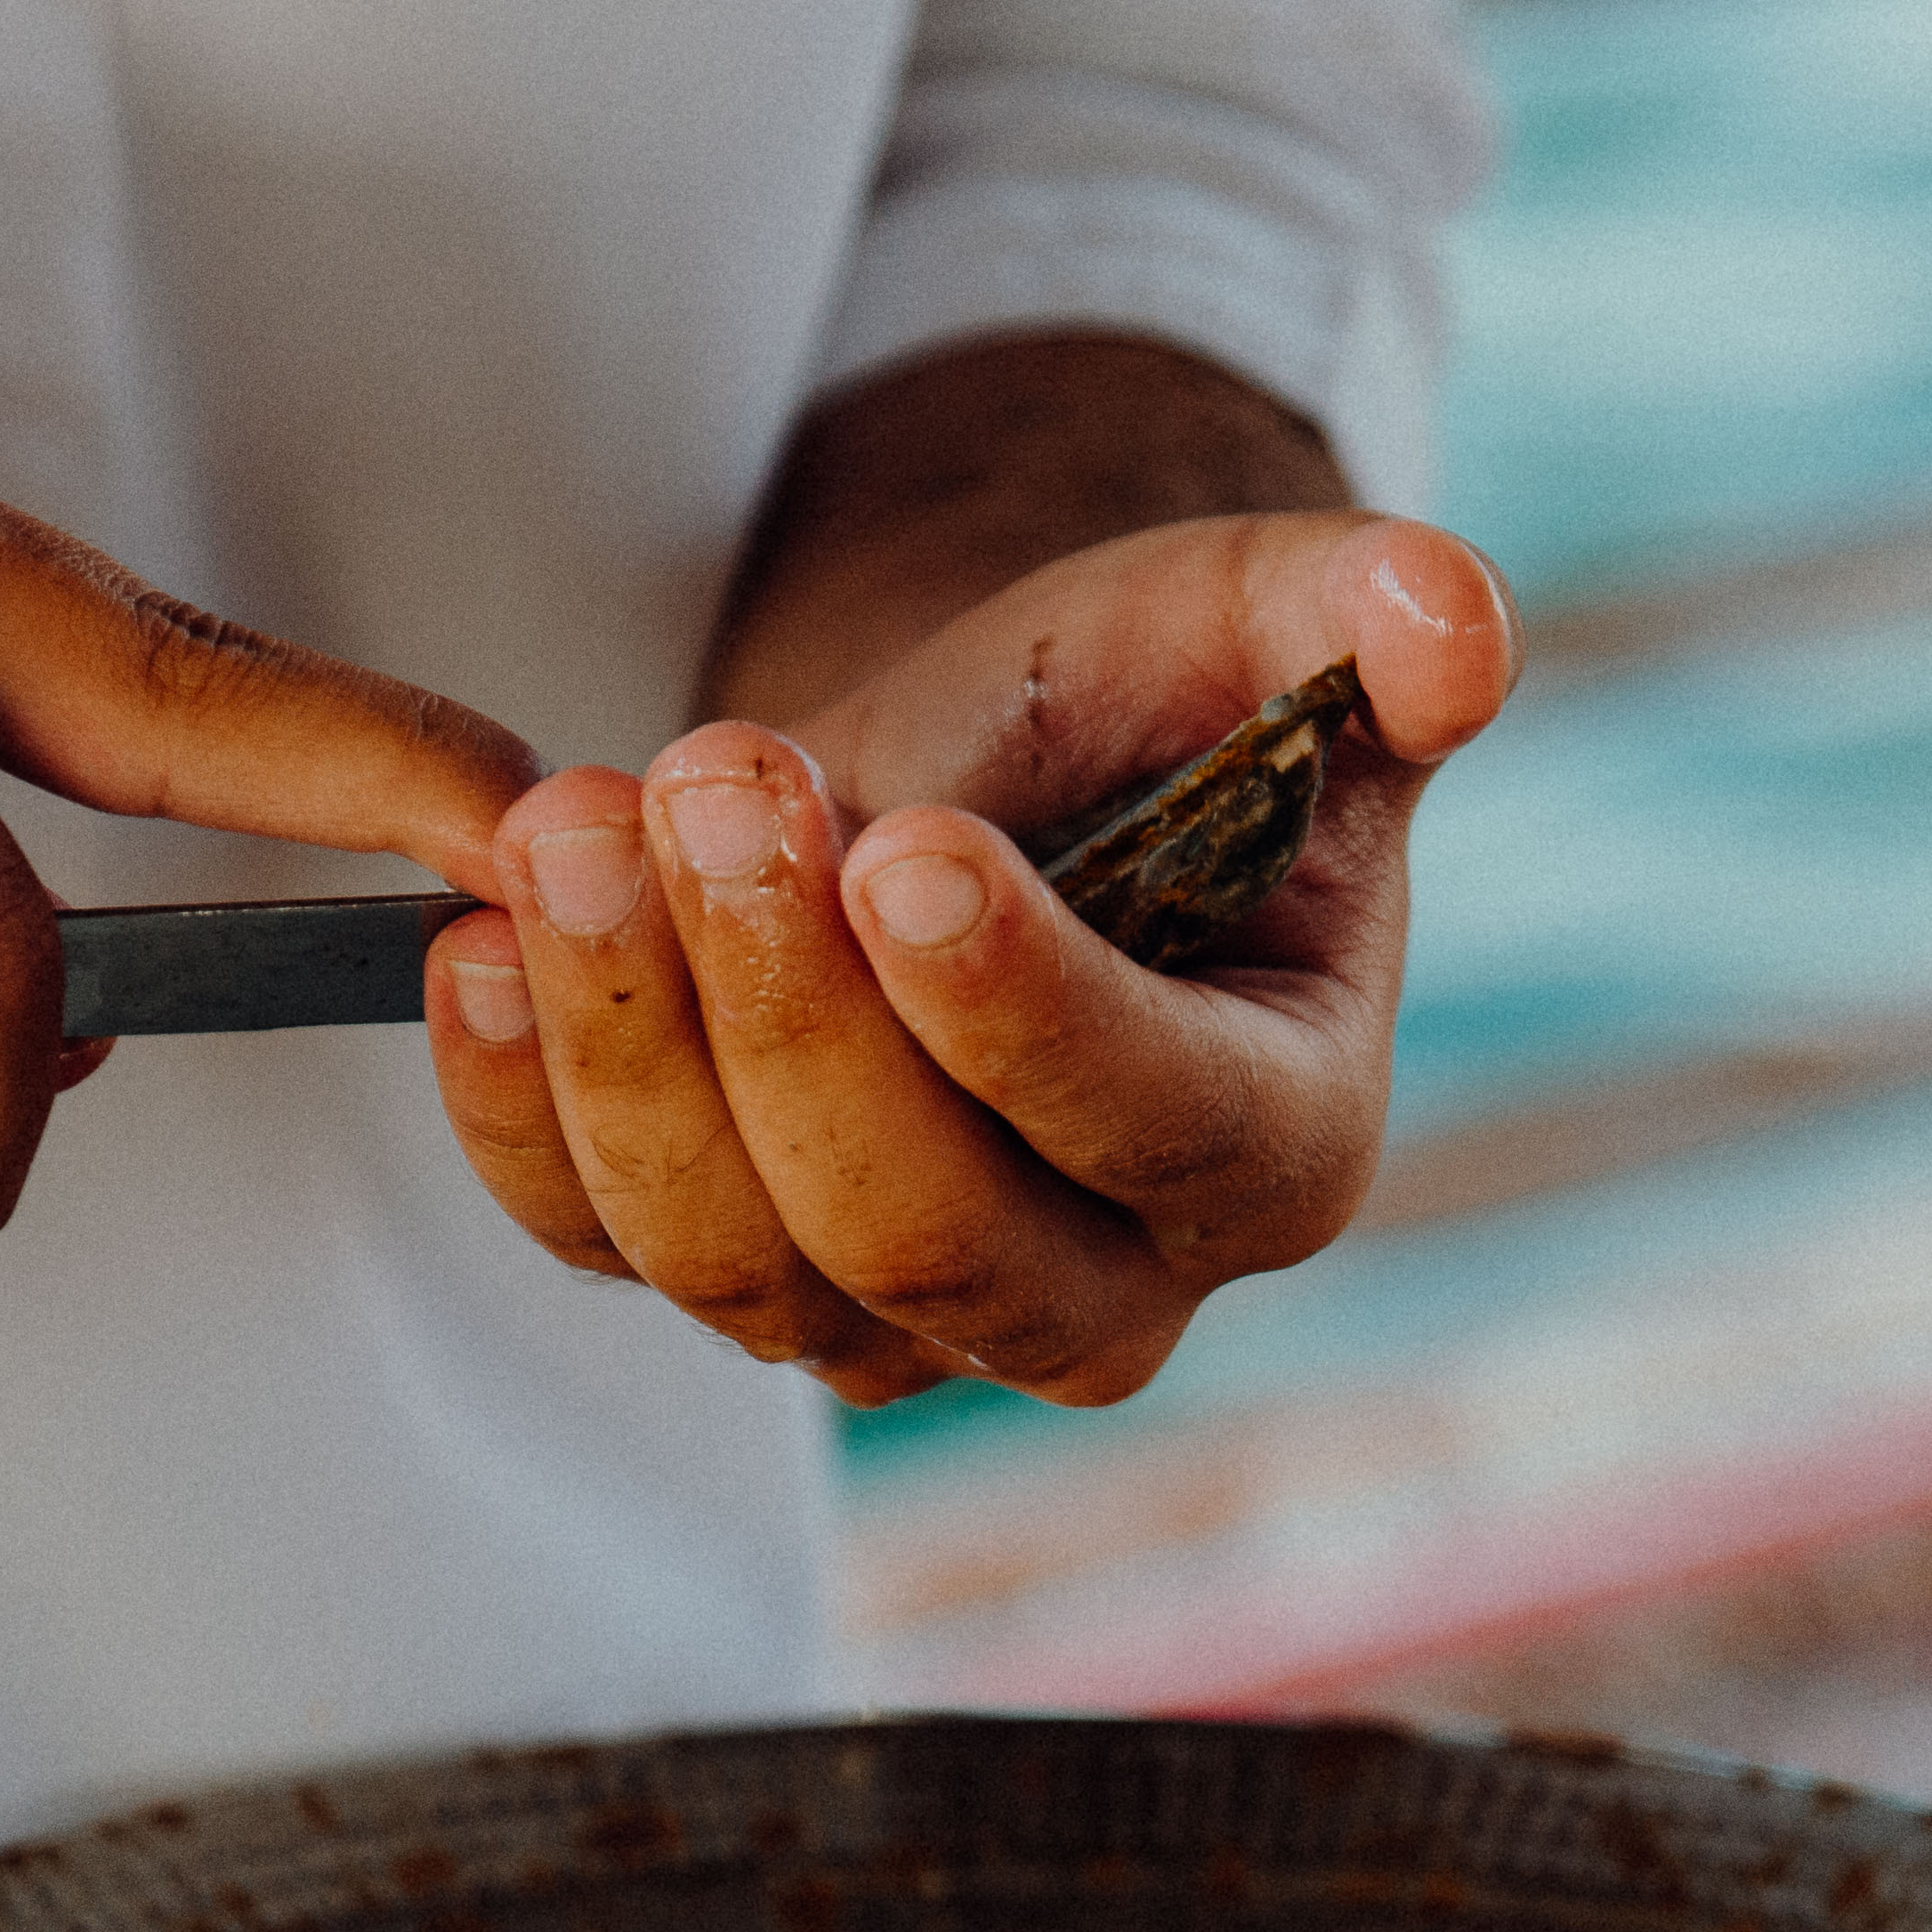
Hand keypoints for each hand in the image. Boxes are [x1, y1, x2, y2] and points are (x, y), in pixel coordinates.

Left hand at [418, 338, 1515, 1404]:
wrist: (981, 789)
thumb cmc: (1131, 719)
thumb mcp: (1246, 628)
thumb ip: (1358, 615)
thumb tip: (1457, 622)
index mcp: (1277, 1144)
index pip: (1155, 1123)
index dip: (1022, 1006)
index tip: (898, 846)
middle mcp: (1100, 1285)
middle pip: (927, 1233)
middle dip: (793, 1013)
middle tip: (708, 775)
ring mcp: (892, 1315)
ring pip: (740, 1259)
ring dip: (633, 1042)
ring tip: (573, 823)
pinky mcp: (721, 1272)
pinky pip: (591, 1244)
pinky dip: (515, 1108)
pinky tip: (474, 943)